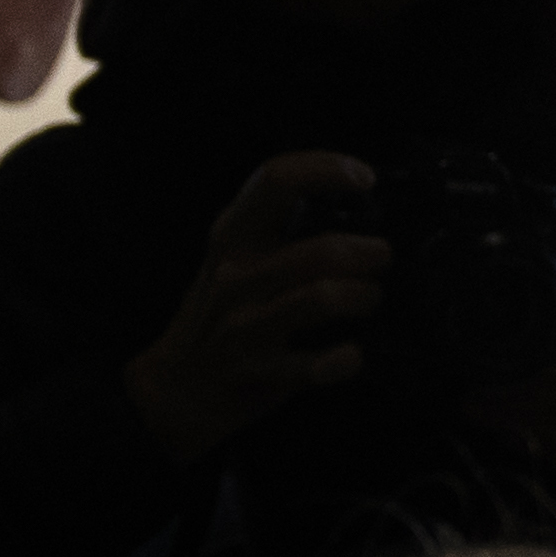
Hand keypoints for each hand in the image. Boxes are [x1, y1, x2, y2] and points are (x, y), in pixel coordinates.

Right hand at [121, 152, 389, 461]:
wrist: (174, 387)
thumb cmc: (221, 314)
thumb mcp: (235, 258)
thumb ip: (277, 228)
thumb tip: (356, 205)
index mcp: (233, 237)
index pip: (275, 181)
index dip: (325, 169)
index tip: (364, 176)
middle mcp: (236, 276)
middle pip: (316, 251)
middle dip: (366, 253)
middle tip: (381, 256)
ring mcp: (243, 326)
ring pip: (320, 299)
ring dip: (361, 297)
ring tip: (370, 298)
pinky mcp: (255, 372)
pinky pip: (314, 365)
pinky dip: (344, 359)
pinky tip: (352, 354)